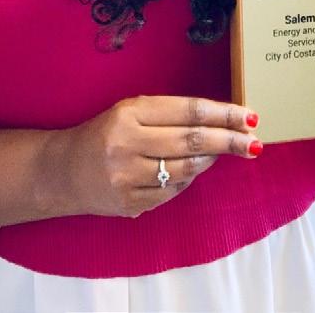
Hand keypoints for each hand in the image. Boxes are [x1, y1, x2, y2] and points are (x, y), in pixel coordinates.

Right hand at [49, 96, 260, 218]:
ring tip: (223, 152)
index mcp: (129, 113)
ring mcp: (127, 177)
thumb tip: (220, 120)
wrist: (62, 171)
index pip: (187, 111)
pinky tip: (194, 170)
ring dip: (210, 160)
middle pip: (192, 141)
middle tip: (253, 140)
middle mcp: (126, 143)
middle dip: (228, 140)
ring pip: (186, 169)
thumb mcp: (131, 112)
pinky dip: (188, 179)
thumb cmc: (105, 133)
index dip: (222, 113)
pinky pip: (172, 191)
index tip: (248, 116)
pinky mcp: (128, 204)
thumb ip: (170, 114)